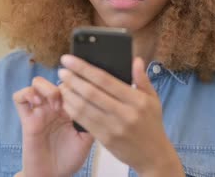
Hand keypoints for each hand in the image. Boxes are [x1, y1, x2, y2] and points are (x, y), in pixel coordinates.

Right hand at [13, 76, 92, 176]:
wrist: (53, 176)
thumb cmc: (69, 159)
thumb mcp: (87, 139)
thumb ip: (92, 121)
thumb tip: (99, 102)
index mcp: (70, 108)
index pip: (72, 84)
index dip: (77, 83)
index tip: (83, 92)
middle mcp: (54, 106)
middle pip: (55, 79)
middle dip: (63, 84)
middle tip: (69, 100)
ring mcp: (40, 111)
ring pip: (37, 83)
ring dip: (46, 88)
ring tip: (54, 103)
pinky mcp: (27, 119)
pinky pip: (19, 97)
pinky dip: (26, 94)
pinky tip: (37, 103)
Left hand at [58, 55, 184, 176]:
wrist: (153, 155)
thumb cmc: (151, 123)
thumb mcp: (153, 99)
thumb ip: (142, 78)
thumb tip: (135, 59)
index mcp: (136, 100)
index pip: (104, 79)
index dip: (83, 68)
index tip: (69, 60)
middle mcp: (125, 113)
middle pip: (91, 92)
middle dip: (72, 80)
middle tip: (61, 71)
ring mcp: (114, 127)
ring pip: (84, 108)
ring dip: (69, 95)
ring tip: (62, 85)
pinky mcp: (105, 139)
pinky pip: (84, 122)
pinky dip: (72, 110)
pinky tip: (66, 102)